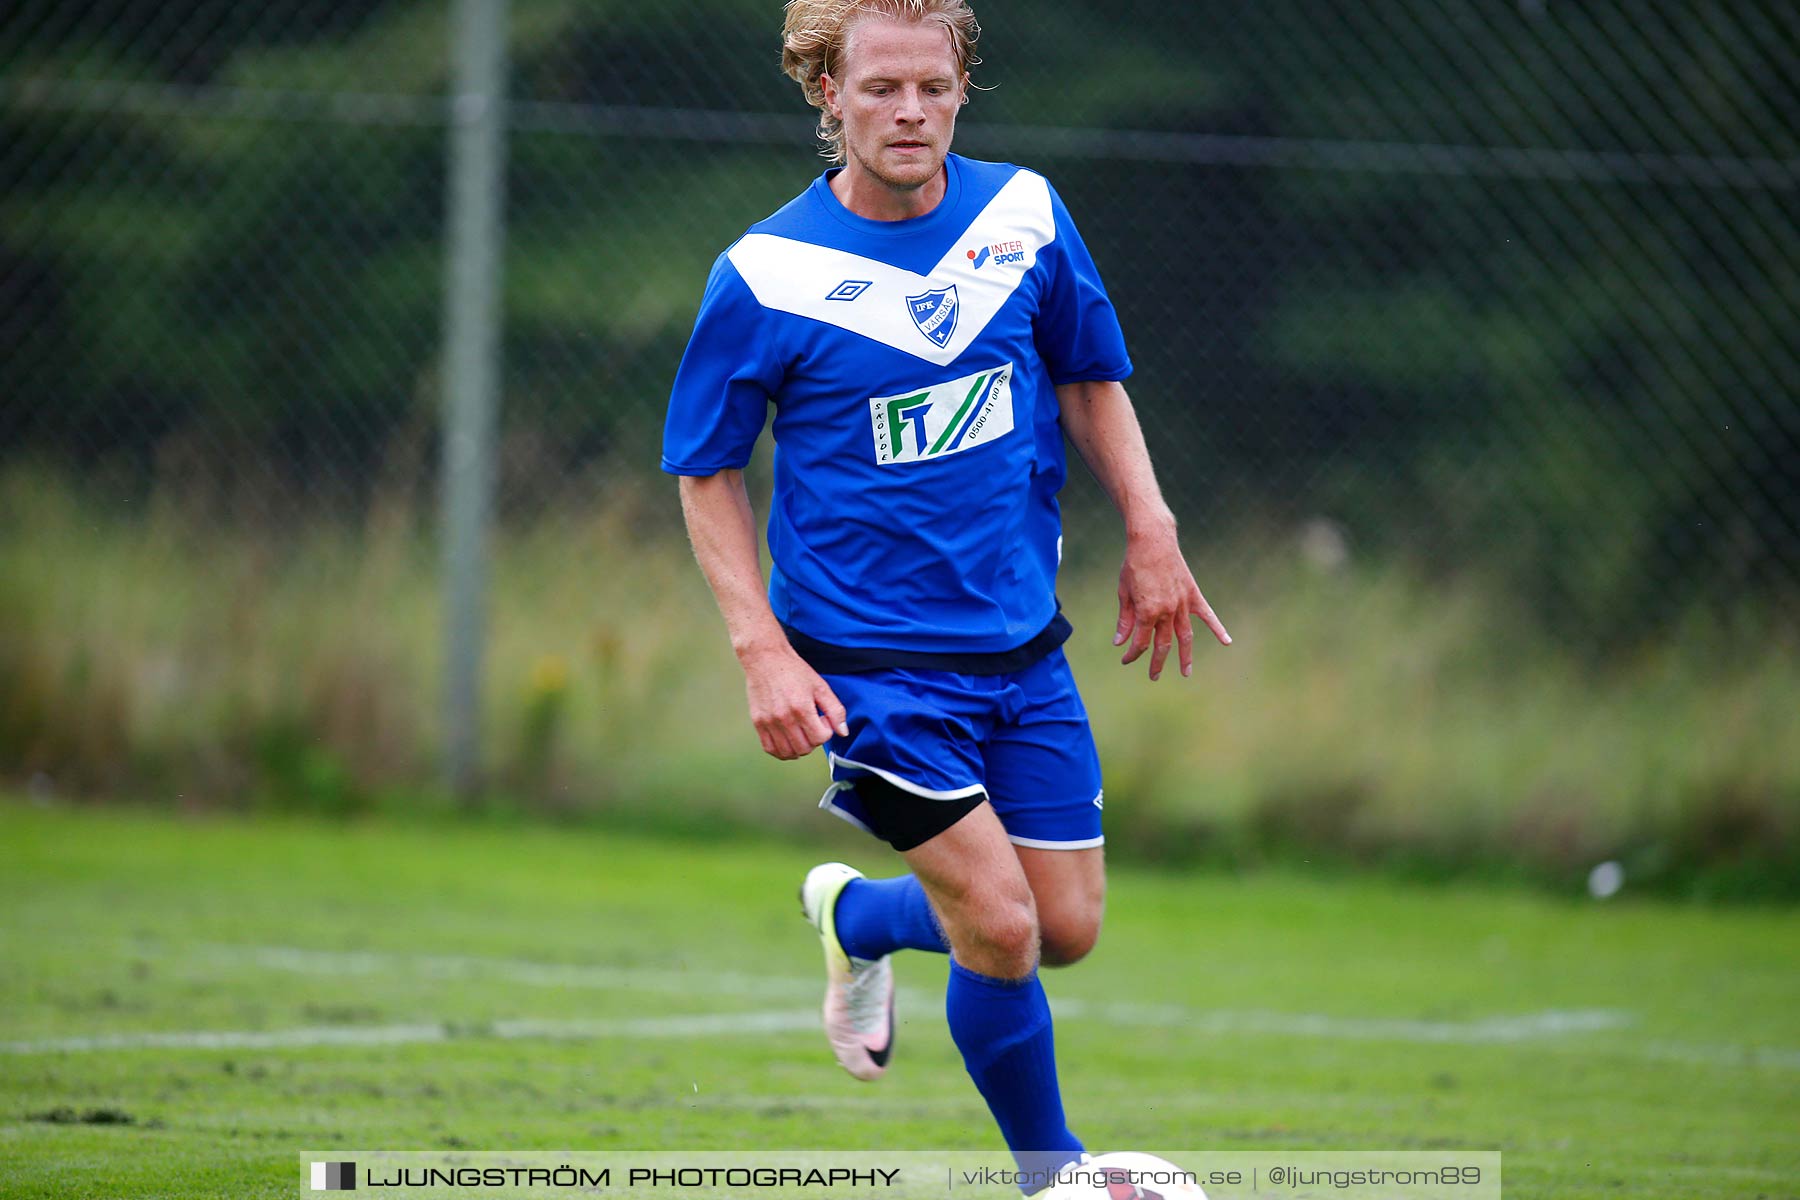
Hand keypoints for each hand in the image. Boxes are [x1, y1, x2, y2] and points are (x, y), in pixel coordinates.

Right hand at [740, 643, 849, 759]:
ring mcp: (769, 722)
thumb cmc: (794, 671)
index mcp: (802, 708)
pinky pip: (770, 748)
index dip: (826, 731)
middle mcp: (784, 718)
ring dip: (798, 748)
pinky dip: (781, 750)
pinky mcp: (758, 722)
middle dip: (813, 741)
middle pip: (804, 748)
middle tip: (811, 725)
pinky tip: (787, 740)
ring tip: (800, 733)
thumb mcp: (820, 686)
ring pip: (787, 752)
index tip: (821, 719)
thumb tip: (843, 732)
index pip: (819, 738)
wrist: (766, 659)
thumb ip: (835, 710)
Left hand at [1113, 526, 1229, 679]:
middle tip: (1154, 676)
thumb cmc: (1134, 565)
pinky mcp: (1192, 594)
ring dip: (1185, 656)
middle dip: (1157, 663)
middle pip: (1163, 645)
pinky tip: (1227, 641)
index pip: (1140, 642)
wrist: (1153, 540)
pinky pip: (1207, 615)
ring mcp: (1182, 604)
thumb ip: (1125, 619)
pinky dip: (1218, 628)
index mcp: (1147, 612)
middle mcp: (1166, 611)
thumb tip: (1120, 642)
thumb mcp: (1123, 593)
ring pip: (1185, 636)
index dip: (1132, 654)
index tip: (1126, 658)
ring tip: (1186, 672)